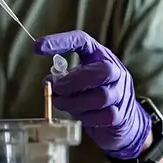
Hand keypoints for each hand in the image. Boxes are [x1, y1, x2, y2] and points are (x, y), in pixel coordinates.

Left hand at [39, 31, 153, 160]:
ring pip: (100, 97)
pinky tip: (81, 117)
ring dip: (75, 102)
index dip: (61, 42)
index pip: (83, 41)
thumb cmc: (95, 96)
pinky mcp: (121, 115)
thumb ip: (65, 79)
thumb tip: (49, 82)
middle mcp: (116, 72)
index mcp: (102, 57)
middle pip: (102, 71)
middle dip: (74, 81)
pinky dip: (87, 118)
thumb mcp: (80, 82)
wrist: (125, 121)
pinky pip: (104, 116)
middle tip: (56, 89)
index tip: (37, 47)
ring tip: (62, 104)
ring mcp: (121, 94)